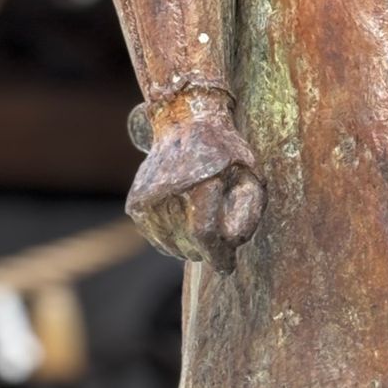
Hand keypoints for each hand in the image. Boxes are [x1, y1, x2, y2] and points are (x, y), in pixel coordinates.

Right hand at [126, 105, 265, 272]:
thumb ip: (250, 209)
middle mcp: (169, 190)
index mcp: (198, 181)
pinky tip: (183, 223)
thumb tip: (231, 242)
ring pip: (171, 246)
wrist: (183, 121)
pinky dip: (171, 240)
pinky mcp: (136, 203)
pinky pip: (156, 238)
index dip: (217, 256)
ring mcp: (149, 197)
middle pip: (189, 244)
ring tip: (201, 224)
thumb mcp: (250, 170)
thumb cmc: (224, 150)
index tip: (228, 266)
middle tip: (218, 237)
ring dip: (189, 246)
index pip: (204, 234)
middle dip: (208, 250)